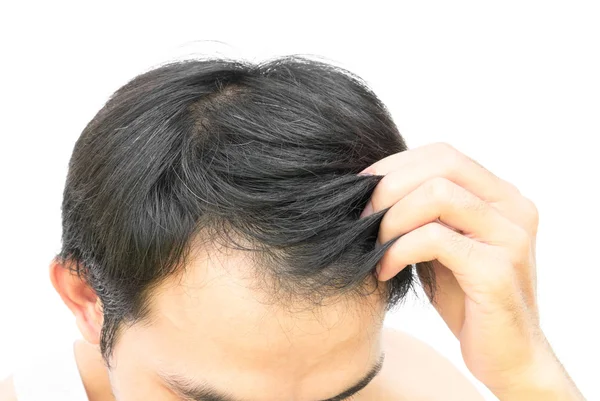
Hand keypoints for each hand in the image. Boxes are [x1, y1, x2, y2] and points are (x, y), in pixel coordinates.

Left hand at [359, 143, 583, 398]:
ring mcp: (510, 236)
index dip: (396, 165)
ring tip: (375, 245)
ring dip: (393, 218)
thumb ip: (425, 212)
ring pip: (438, 195)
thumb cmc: (466, 298)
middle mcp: (513, 208)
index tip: (362, 189)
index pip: (443, 153)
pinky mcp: (497, 270)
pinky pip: (435, 239)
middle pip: (441, 164)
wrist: (506, 355)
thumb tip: (372, 185)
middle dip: (390, 187)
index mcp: (502, 196)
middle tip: (363, 218)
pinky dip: (399, 250)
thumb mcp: (443, 244)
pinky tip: (386, 270)